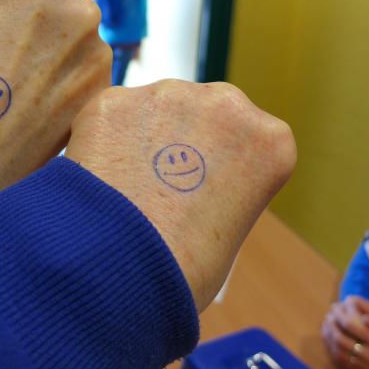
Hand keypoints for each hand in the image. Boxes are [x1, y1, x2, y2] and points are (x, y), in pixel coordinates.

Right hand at [0, 0, 110, 220]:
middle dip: (42, 28)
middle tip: (11, 65)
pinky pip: (84, 79)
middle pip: (62, 9)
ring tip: (21, 95)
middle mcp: (78, 10)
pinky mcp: (102, 95)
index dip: (11, 3)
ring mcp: (96, 55)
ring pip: (77, 45)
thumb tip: (20, 13)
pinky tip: (37, 113)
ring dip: (57, 60)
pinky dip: (66, 90)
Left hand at [64, 81, 295, 309]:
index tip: (195, 190)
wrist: (125, 273)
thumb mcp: (232, 227)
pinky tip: (98, 178)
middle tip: (155, 188)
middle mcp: (225, 103)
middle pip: (198, 112)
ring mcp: (167, 95)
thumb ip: (220, 186)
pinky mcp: (114, 100)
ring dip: (138, 137)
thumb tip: (187, 178)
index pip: (243, 137)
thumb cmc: (184, 271)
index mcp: (270, 140)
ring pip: (150, 109)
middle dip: (177, 139)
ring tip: (124, 188)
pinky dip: (100, 142)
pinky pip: (107, 117)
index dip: (214, 163)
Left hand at [322, 296, 368, 368]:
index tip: (337, 305)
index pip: (351, 325)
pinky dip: (331, 348)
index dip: (340, 313)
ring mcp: (365, 367)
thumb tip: (351, 300)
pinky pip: (340, 361)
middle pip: (341, 339)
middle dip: (332, 323)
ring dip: (328, 335)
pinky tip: (329, 337)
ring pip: (337, 351)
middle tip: (329, 313)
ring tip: (326, 322)